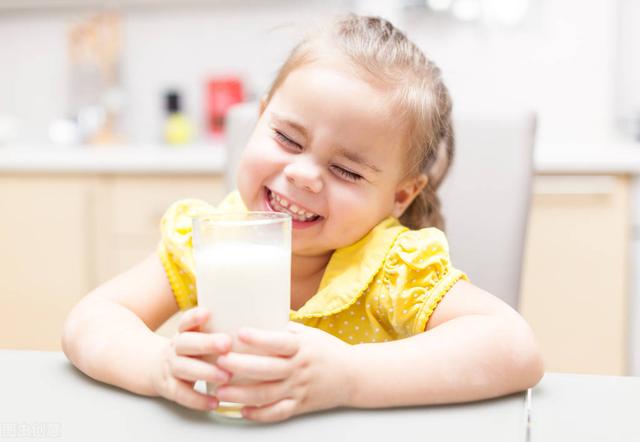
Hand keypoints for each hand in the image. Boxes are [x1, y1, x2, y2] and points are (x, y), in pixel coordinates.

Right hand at [150, 306, 231, 410]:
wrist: (155, 368)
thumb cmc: (191, 351)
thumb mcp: (197, 337)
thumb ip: (218, 331)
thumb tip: (252, 326)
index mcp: (184, 333)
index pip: (186, 321)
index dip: (194, 317)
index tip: (207, 313)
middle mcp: (176, 348)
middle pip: (186, 343)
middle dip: (206, 343)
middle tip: (227, 344)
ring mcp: (170, 368)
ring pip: (184, 368)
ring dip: (205, 372)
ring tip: (226, 376)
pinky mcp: (169, 388)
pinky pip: (182, 394)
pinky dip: (198, 399)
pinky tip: (215, 402)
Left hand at [215, 322, 353, 422]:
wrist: (354, 376)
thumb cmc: (327, 350)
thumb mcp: (309, 334)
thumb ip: (285, 330)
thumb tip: (256, 317)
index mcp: (302, 347)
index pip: (279, 342)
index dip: (260, 338)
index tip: (240, 332)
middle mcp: (300, 368)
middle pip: (267, 369)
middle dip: (240, 366)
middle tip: (219, 362)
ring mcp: (300, 388)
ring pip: (267, 394)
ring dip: (241, 394)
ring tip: (219, 391)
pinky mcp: (301, 405)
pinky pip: (278, 413)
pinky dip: (259, 414)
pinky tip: (242, 411)